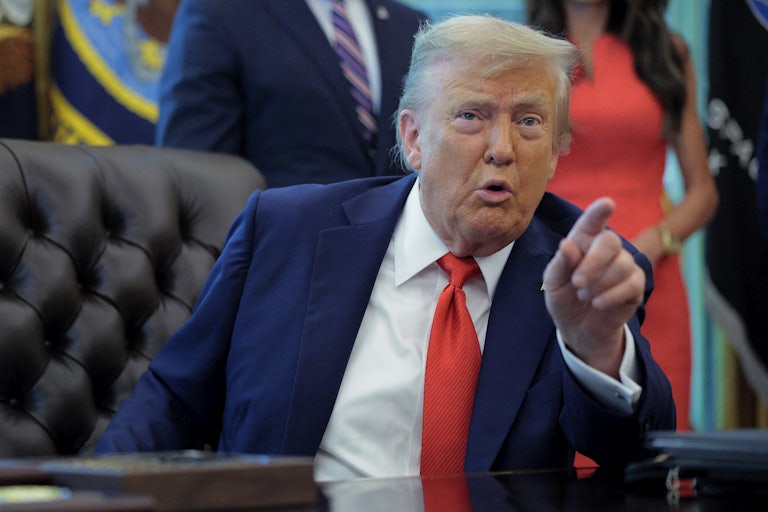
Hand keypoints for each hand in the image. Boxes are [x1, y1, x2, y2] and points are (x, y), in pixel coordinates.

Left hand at [542, 197, 644, 377]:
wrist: (577, 328)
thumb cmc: (563, 297)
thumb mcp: (553, 282)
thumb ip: (560, 263)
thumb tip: (567, 244)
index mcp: (583, 242)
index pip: (592, 222)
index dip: (598, 212)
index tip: (607, 204)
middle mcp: (606, 249)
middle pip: (610, 241)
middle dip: (593, 262)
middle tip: (577, 282)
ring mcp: (624, 266)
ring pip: (622, 265)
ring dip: (600, 283)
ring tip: (584, 295)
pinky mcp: (636, 286)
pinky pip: (632, 284)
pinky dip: (612, 295)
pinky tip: (598, 304)